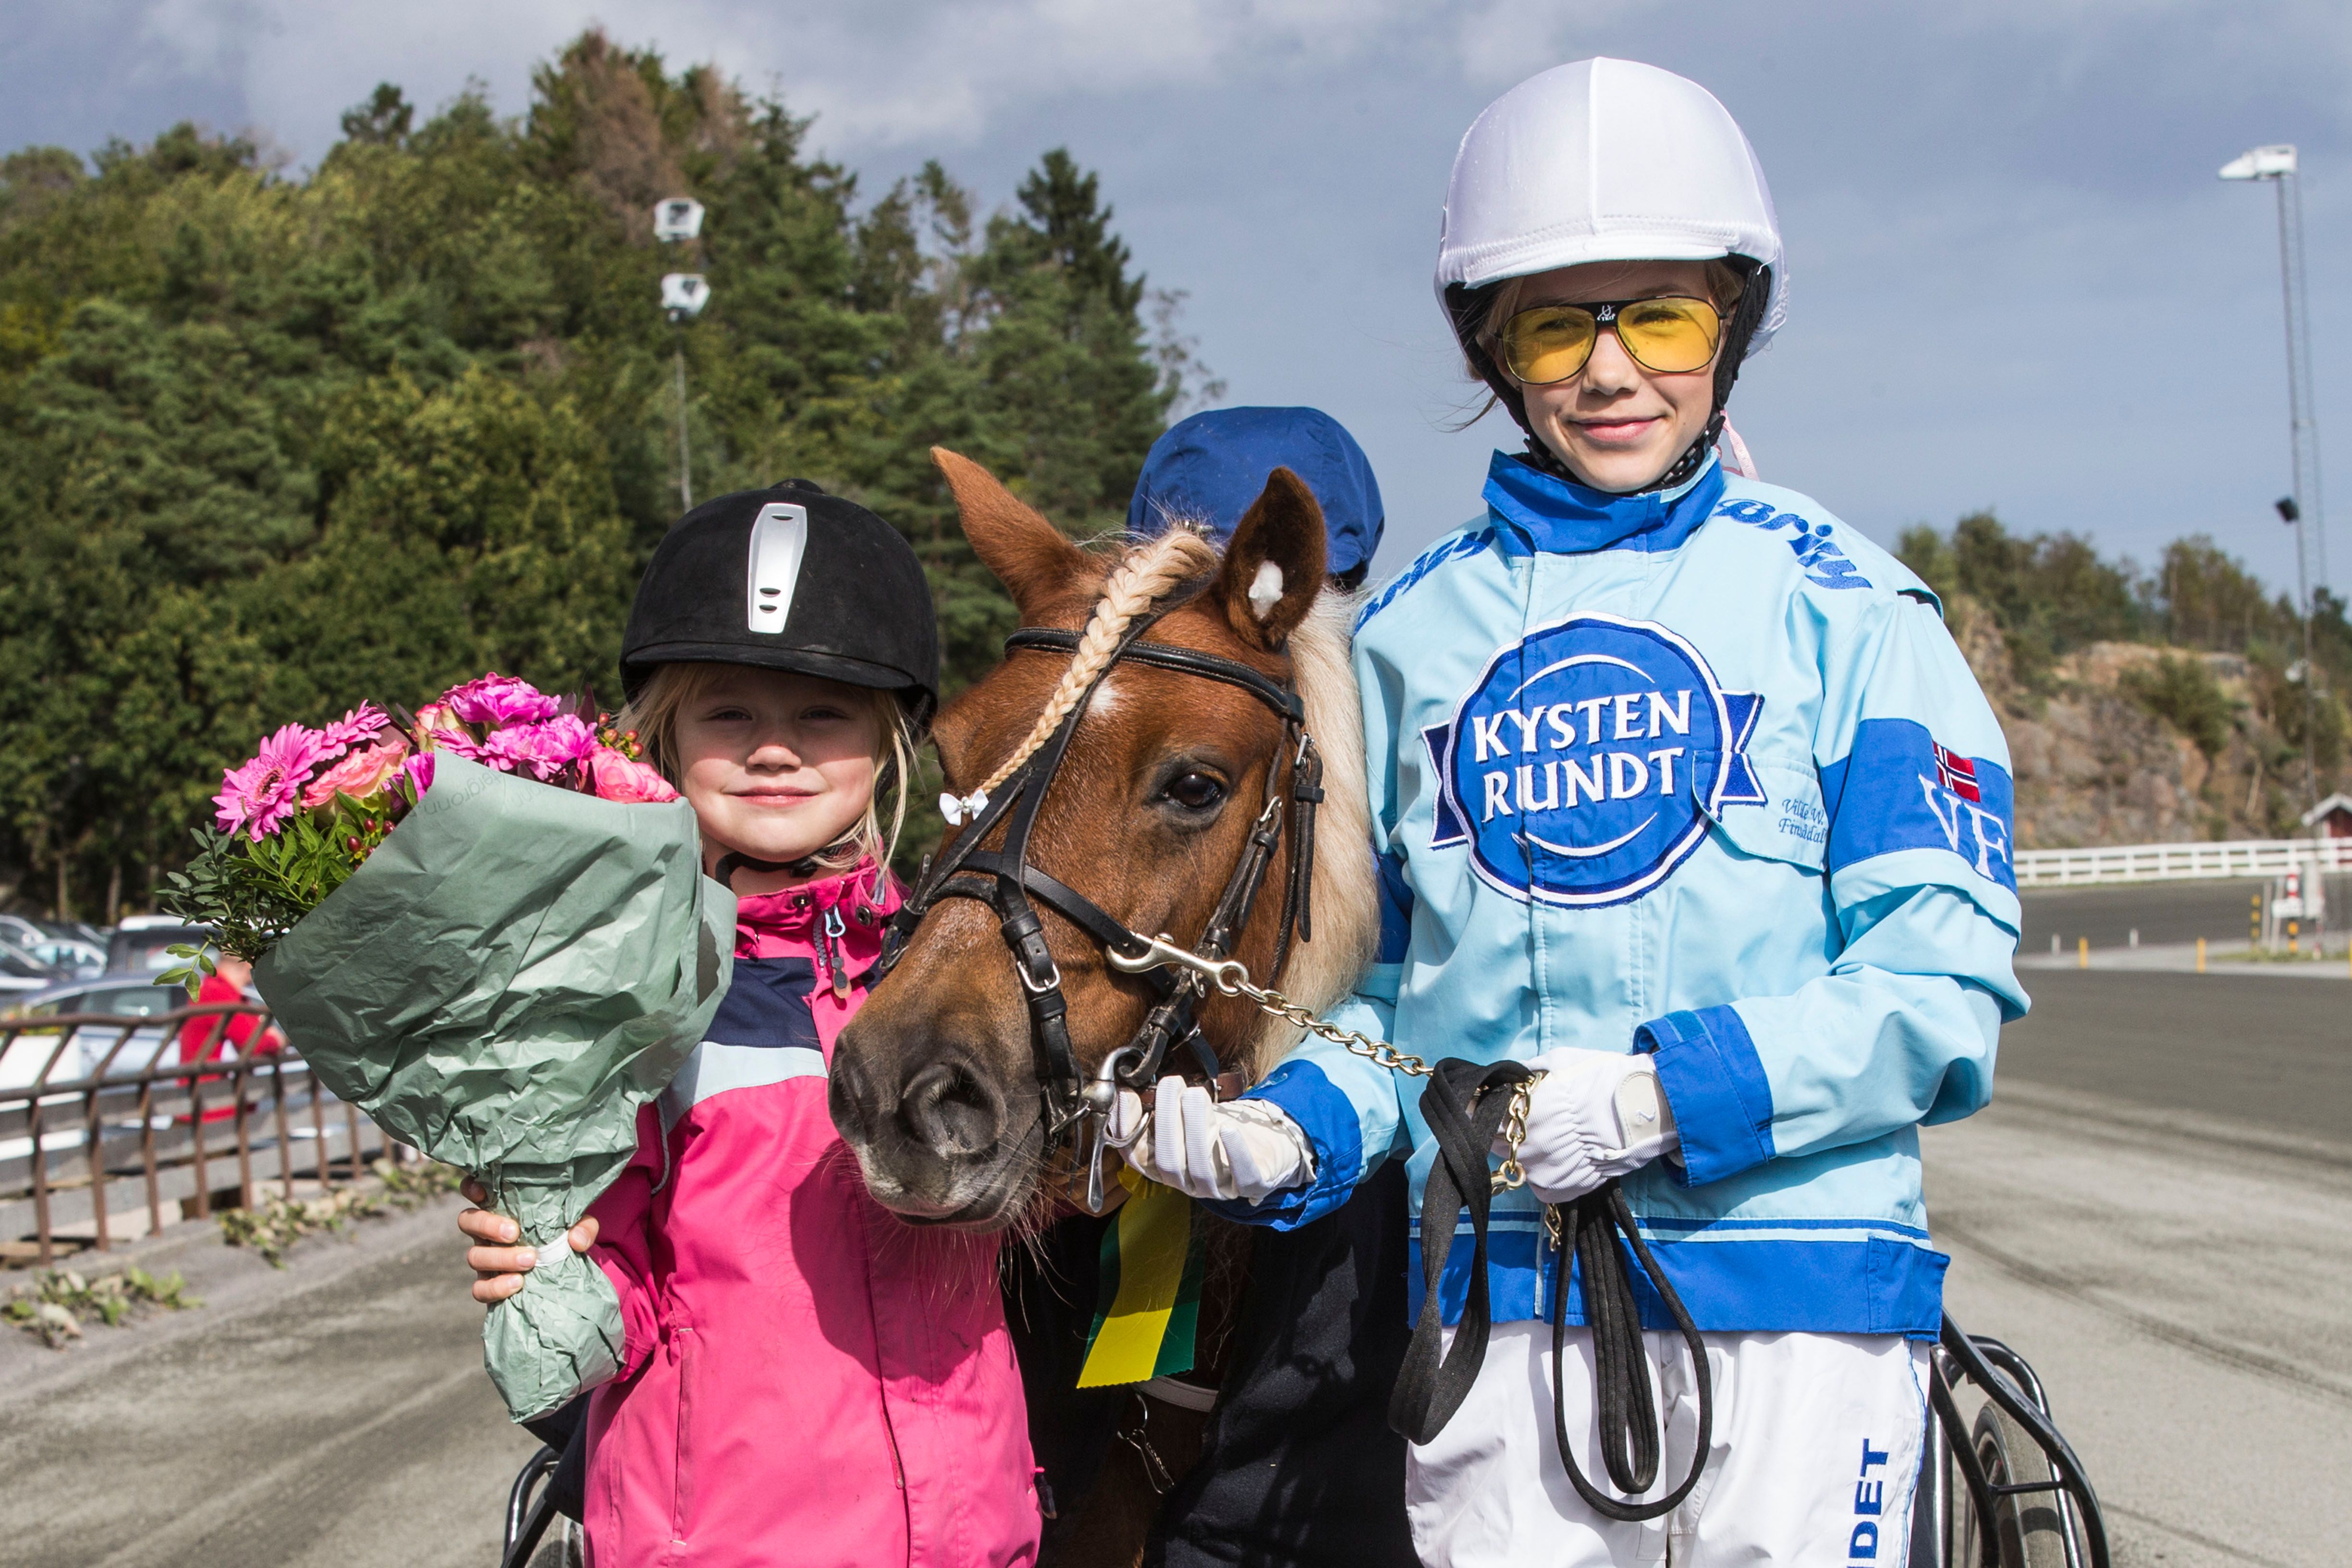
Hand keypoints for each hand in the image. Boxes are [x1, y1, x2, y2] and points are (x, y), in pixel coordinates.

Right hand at [458, 1177, 596, 1303]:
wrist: (563, 1270)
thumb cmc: (563, 1235)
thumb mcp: (579, 1224)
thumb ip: (582, 1226)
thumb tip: (576, 1240)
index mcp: (501, 1207)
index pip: (474, 1189)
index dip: (471, 1187)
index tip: (482, 1192)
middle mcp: (486, 1230)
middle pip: (468, 1221)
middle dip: (488, 1226)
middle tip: (514, 1233)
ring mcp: (485, 1257)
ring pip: (474, 1256)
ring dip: (500, 1258)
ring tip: (529, 1261)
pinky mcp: (488, 1283)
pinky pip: (480, 1288)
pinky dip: (495, 1287)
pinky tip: (517, 1284)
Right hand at [1109, 1076, 1314, 1203]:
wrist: (1263, 1144)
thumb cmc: (1217, 1127)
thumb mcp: (1184, 1118)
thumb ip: (1158, 1110)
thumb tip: (1126, 1088)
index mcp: (1166, 1167)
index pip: (1136, 1156)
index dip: (1127, 1127)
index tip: (1127, 1093)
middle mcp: (1189, 1182)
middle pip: (1168, 1161)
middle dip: (1166, 1120)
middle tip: (1170, 1083)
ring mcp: (1220, 1186)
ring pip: (1200, 1168)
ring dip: (1195, 1128)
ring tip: (1195, 1094)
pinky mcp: (1252, 1184)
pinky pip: (1243, 1176)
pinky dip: (1235, 1153)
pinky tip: (1229, 1128)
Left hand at [1497, 1048, 1678, 1205]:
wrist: (1640, 1110)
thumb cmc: (1600, 1079)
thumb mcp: (1560, 1061)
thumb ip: (1528, 1071)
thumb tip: (1509, 1076)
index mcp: (1519, 1112)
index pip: (1483, 1116)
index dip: (1483, 1109)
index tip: (1488, 1105)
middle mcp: (1525, 1146)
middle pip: (1497, 1143)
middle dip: (1507, 1131)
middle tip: (1531, 1120)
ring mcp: (1542, 1171)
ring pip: (1518, 1165)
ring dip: (1528, 1153)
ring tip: (1553, 1138)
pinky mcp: (1561, 1189)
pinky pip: (1540, 1185)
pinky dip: (1547, 1173)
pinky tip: (1563, 1157)